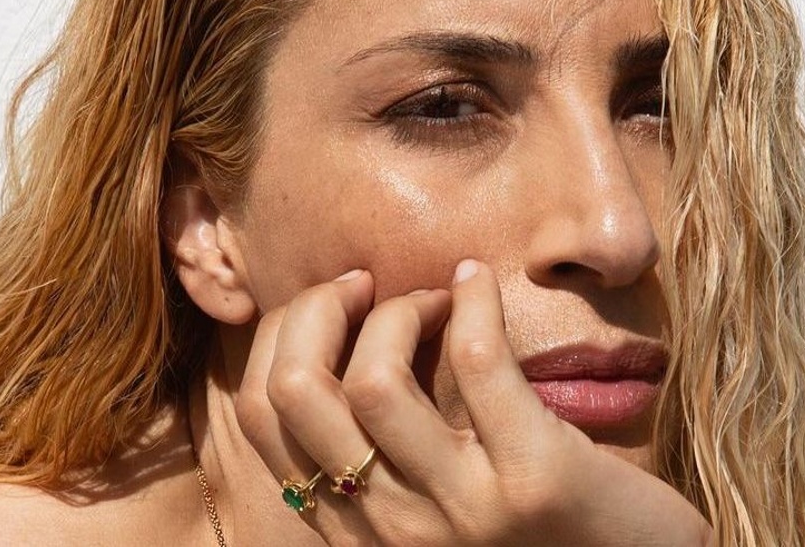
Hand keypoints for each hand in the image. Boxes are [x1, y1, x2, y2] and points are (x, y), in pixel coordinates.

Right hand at [235, 260, 711, 545]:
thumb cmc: (539, 535)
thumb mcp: (439, 507)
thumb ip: (389, 456)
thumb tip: (343, 343)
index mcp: (359, 527)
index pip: (264, 415)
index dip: (282, 334)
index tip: (335, 303)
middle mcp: (394, 529)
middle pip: (295, 394)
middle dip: (317, 310)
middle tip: (366, 283)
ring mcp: (462, 511)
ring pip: (373, 381)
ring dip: (402, 310)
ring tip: (440, 297)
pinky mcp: (534, 479)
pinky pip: (476, 361)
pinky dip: (473, 301)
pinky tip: (478, 284)